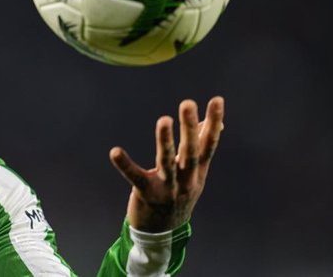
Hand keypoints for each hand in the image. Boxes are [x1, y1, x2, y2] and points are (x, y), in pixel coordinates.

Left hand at [109, 97, 223, 231]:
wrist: (164, 232)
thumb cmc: (180, 193)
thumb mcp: (194, 173)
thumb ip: (201, 147)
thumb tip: (217, 123)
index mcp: (198, 171)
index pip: (209, 143)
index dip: (214, 122)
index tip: (217, 100)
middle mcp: (187, 180)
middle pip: (190, 151)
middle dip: (189, 127)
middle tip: (187, 103)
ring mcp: (168, 189)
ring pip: (167, 162)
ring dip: (166, 141)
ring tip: (163, 120)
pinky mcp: (147, 194)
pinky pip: (135, 177)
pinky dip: (125, 164)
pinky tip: (115, 151)